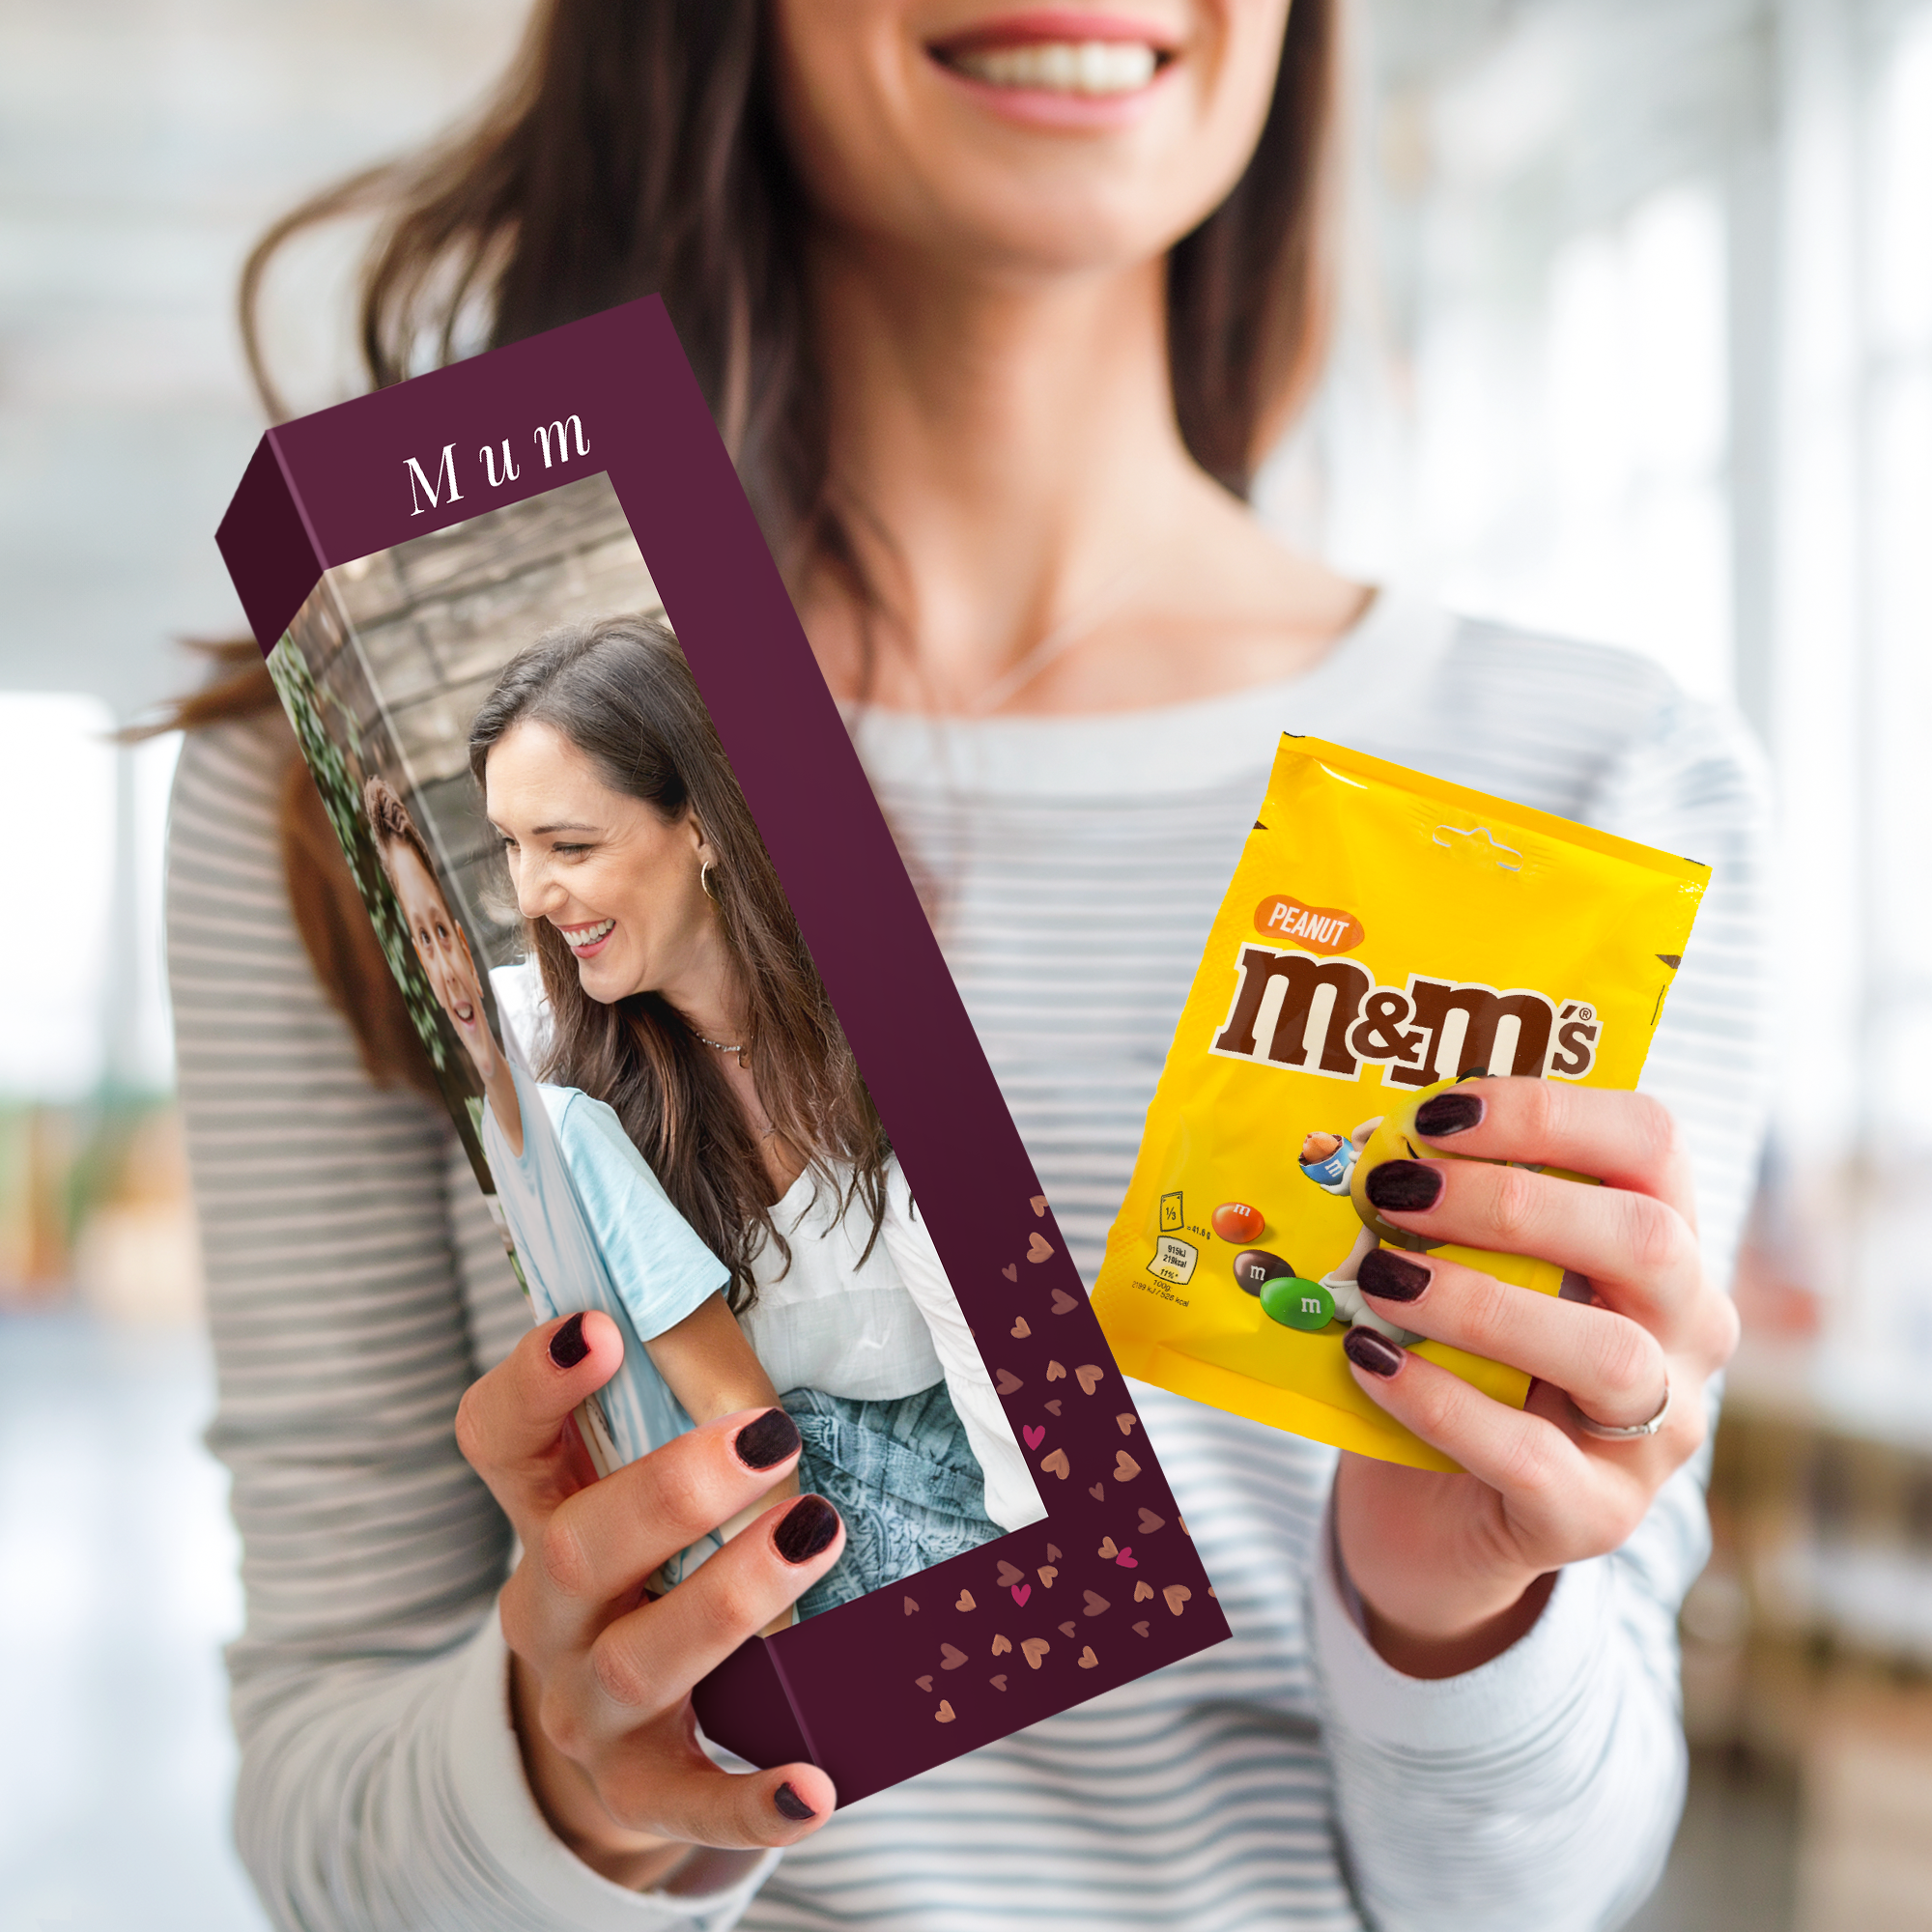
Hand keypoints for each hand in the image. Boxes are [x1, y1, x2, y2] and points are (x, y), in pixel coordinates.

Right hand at [455, 1310, 843, 1884]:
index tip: (598, 1325)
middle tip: (771, 1435)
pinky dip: (750, 1798)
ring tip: (817, 1533)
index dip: (534, 1383)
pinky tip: (816, 1786)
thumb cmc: (649, 1572)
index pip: (499, 1441)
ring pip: (640, 1659)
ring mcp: (585, 1704)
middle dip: (673, 1489)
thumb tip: (768, 1314)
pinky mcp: (636, 1787)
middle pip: (578, 1548)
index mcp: (543, 1513)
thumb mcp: (638, 1491)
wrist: (609, 1734)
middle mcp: (547, 1607)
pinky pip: (688, 1802)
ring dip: (729, 1597)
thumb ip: (678, 1412)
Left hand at [1330, 1078, 1738, 1678]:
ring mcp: (1653, 1435)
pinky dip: (1439, 1400)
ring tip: (1381, 1279)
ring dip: (1482, 1303)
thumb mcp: (1464, 1267)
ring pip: (1610, 1355)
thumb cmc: (1453, 1357)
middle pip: (1649, 1241)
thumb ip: (1445, 1205)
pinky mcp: (1593, 1518)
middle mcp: (1686, 1334)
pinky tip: (1371, 1361)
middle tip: (1396, 1192)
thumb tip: (1370, 1138)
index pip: (1653, 1144)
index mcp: (1660, 1243)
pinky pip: (1528, 1454)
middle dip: (1512, 1203)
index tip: (1438, 1114)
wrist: (1433, 1515)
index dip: (1551, 1111)